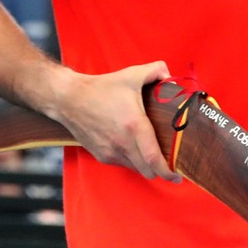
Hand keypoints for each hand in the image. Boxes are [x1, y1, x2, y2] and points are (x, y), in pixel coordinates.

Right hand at [49, 61, 180, 182]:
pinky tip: (132, 147)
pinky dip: (131, 161)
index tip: (178, 177)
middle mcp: (123, 143)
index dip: (168, 172)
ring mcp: (111, 152)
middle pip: (148, 171)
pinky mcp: (101, 155)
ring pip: (136, 169)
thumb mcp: (131, 74)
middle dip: (161, 171)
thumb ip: (156, 70)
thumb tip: (169, 75)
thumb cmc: (101, 88)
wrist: (69, 99)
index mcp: (134, 126)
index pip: (154, 159)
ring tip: (151, 154)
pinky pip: (122, 164)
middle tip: (170, 165)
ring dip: (145, 166)